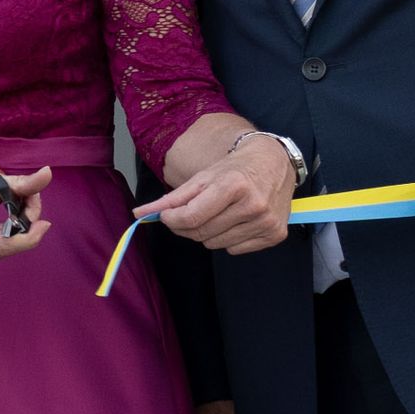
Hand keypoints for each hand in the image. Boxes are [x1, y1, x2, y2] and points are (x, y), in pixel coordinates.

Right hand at [0, 161, 49, 264]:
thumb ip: (22, 184)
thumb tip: (47, 174)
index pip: (2, 244)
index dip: (28, 238)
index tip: (45, 224)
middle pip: (7, 246)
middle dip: (26, 225)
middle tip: (31, 198)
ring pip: (7, 249)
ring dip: (20, 230)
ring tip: (16, 205)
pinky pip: (0, 249)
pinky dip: (10, 235)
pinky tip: (6, 220)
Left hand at [151, 131, 297, 254]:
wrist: (273, 163)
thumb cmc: (233, 170)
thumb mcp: (202, 178)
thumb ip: (171, 198)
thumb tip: (139, 214)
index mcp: (234, 185)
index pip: (191, 217)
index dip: (172, 219)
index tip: (167, 215)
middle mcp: (254, 205)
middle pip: (202, 233)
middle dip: (187, 227)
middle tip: (189, 214)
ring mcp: (267, 222)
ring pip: (216, 244)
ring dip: (208, 233)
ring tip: (218, 214)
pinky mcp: (275, 235)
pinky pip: (235, 250)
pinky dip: (228, 239)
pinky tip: (236, 221)